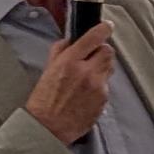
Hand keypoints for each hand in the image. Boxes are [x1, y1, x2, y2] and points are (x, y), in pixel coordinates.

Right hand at [25, 21, 114, 144]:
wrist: (48, 127)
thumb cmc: (44, 101)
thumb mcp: (48, 70)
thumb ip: (60, 51)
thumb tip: (71, 40)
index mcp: (70, 62)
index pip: (93, 38)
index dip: (103, 29)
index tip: (106, 26)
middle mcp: (87, 72)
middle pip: (108, 52)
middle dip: (101, 51)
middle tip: (92, 57)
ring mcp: (97, 87)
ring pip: (109, 68)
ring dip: (102, 67)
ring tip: (88, 76)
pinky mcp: (103, 100)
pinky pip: (107, 85)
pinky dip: (100, 85)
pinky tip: (87, 92)